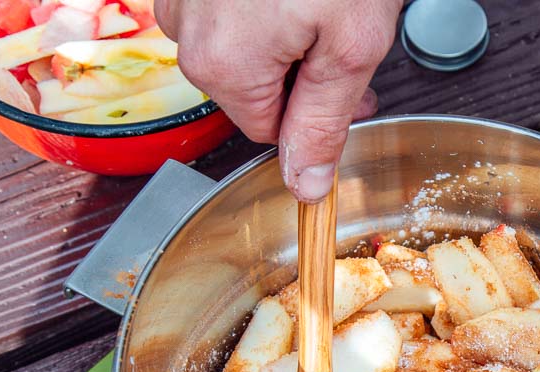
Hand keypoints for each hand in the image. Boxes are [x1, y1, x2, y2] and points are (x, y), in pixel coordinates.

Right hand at [155, 0, 402, 200]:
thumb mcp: (350, 46)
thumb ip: (325, 121)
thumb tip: (305, 185)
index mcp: (225, 65)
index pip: (268, 132)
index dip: (318, 118)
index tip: (353, 93)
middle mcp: (186, 31)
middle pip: (252, 89)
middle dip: (303, 75)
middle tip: (347, 36)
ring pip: (239, 46)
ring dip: (285, 37)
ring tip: (323, 1)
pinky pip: (223, 7)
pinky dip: (262, 5)